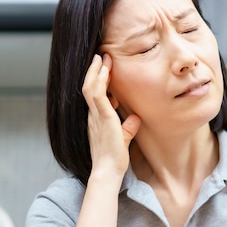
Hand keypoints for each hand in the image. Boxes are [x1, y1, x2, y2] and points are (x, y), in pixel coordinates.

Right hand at [81, 54, 140, 182]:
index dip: (99, 80)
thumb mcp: (124, 138)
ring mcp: (95, 116)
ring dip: (96, 71)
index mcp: (96, 119)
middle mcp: (92, 115)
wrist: (108, 170)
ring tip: (101, 57)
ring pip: (90, 87)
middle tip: (101, 56)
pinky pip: (97, 94)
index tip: (105, 67)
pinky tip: (105, 70)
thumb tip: (136, 118)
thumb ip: (129, 127)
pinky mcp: (102, 118)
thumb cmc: (114, 158)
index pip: (95, 94)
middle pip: (90, 86)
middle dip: (95, 70)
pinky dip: (100, 80)